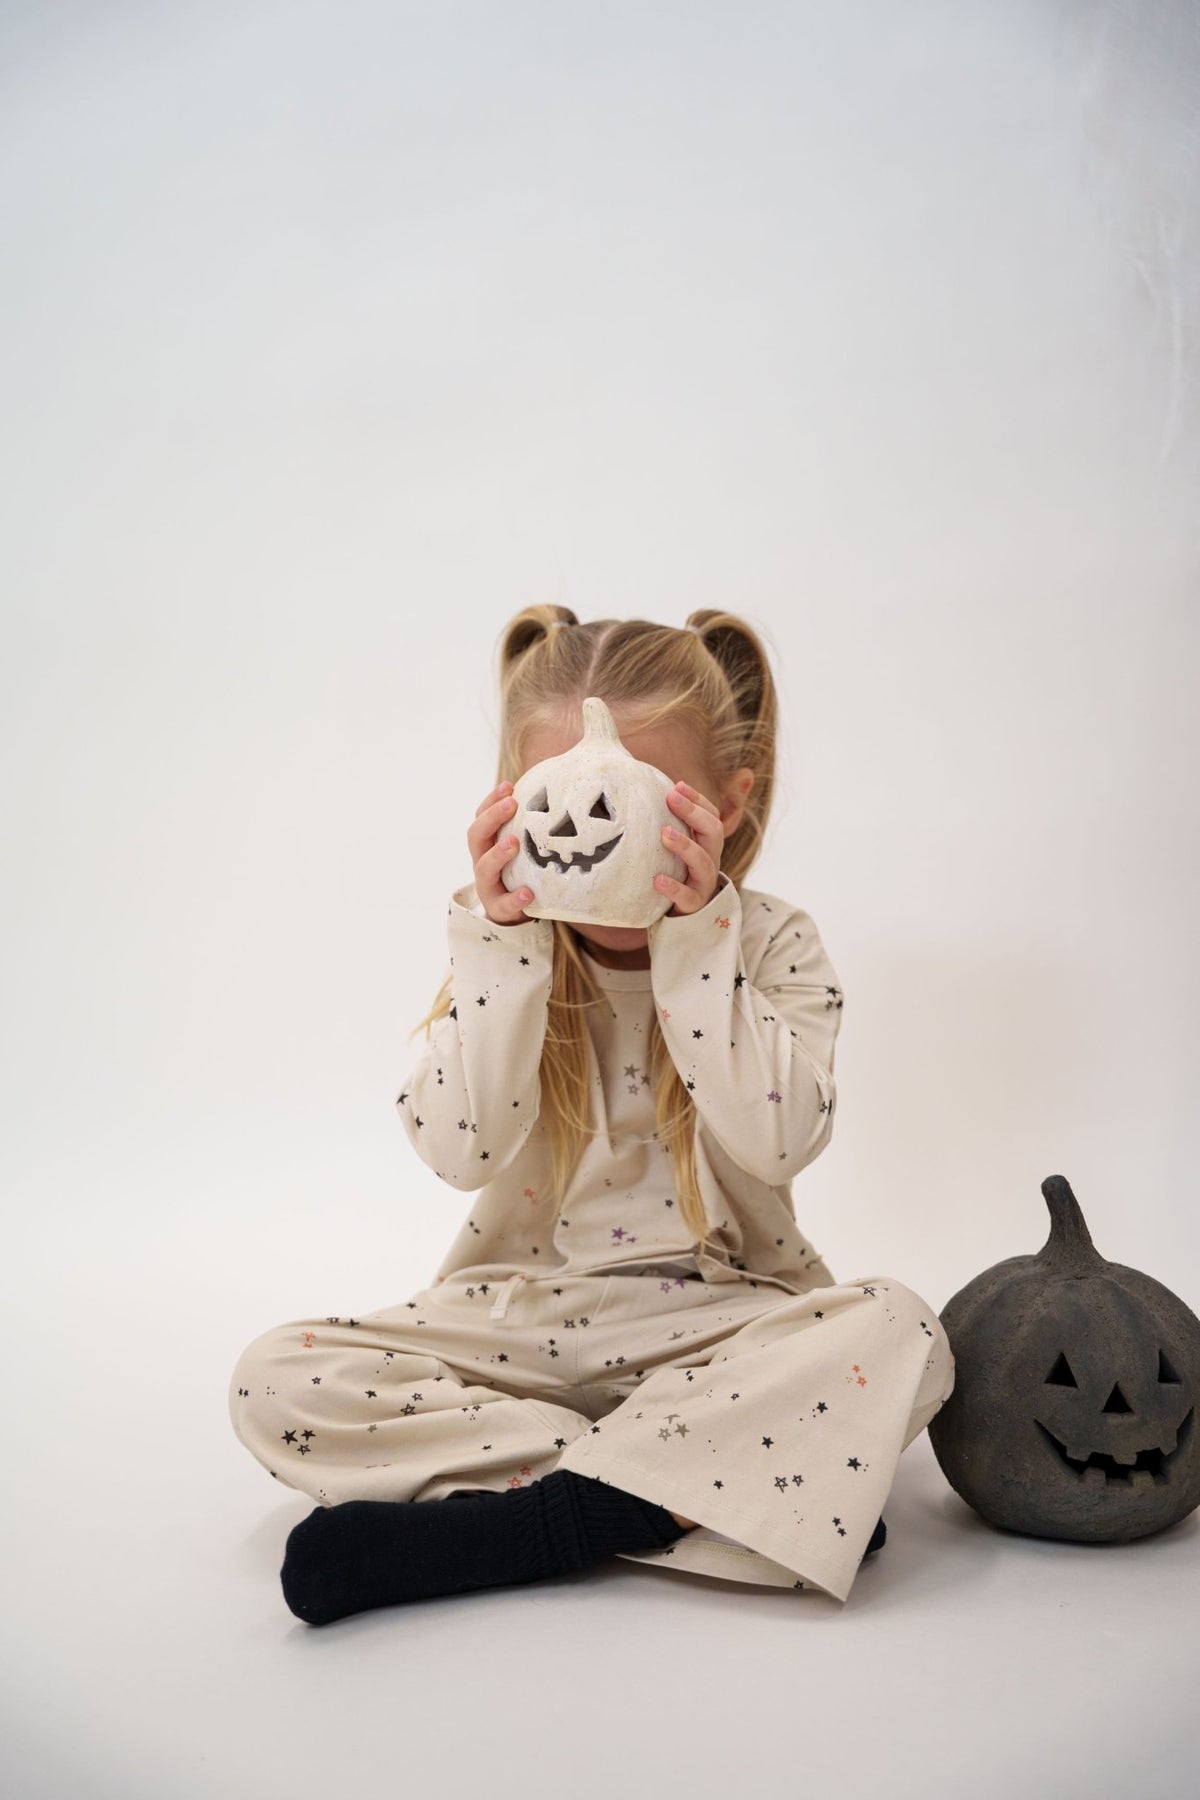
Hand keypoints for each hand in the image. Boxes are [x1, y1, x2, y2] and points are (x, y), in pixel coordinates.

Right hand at [467, 781, 535, 926]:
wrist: (516, 914)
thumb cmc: (522, 872)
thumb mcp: (523, 848)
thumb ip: (532, 828)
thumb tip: (563, 796)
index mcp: (486, 844)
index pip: (481, 817)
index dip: (491, 801)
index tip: (509, 786)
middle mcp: (482, 862)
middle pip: (476, 836)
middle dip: (492, 818)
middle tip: (511, 804)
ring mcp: (488, 886)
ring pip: (484, 868)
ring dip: (498, 854)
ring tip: (513, 843)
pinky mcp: (499, 909)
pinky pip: (504, 904)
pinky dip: (515, 898)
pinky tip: (528, 892)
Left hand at [655, 780, 722, 915]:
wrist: (678, 921)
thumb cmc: (672, 876)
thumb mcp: (671, 850)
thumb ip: (664, 824)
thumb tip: (635, 787)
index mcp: (706, 845)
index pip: (711, 816)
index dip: (698, 800)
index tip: (676, 786)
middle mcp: (709, 861)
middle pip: (713, 832)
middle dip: (693, 812)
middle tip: (671, 798)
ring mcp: (703, 884)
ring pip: (704, 862)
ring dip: (685, 845)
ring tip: (664, 833)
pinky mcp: (692, 907)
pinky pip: (688, 897)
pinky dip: (674, 887)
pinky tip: (657, 880)